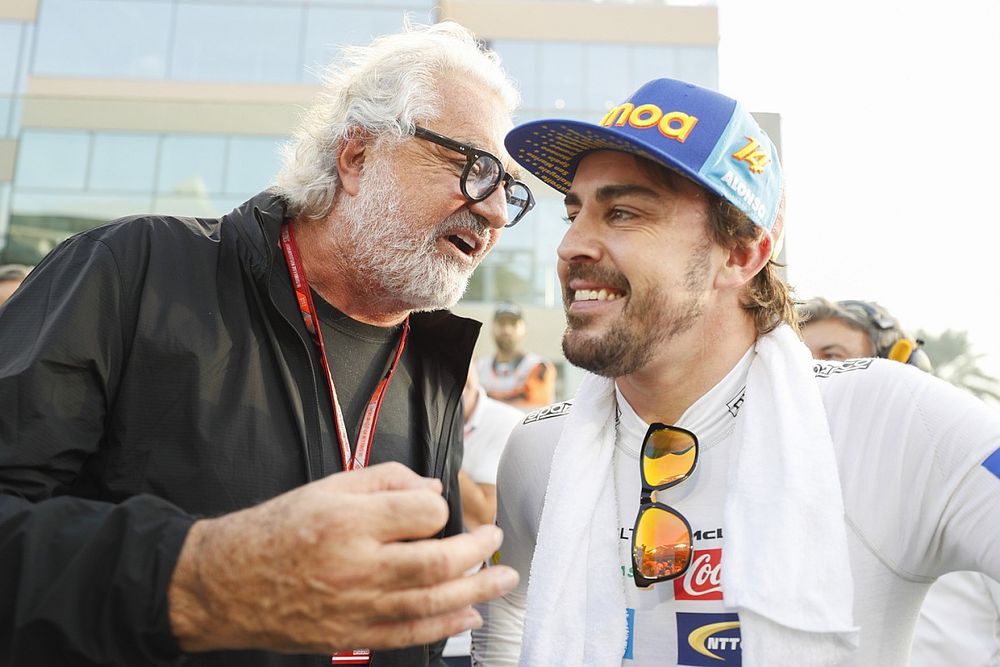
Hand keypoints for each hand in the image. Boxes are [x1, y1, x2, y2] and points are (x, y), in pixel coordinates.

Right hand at [168, 462, 517, 653]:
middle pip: (436, 564)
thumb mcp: (326, 487)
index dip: (440, 509)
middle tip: (496, 540)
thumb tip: (431, 490)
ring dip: (476, 590)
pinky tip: (468, 614)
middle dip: (477, 552)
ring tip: (503, 579)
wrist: (226, 583)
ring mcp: (356, 607)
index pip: (422, 514)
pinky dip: (444, 626)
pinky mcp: (351, 635)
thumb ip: (384, 481)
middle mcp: (356, 566)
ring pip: (431, 603)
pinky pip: (408, 634)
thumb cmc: (276, 530)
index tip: (439, 508)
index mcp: (348, 521)